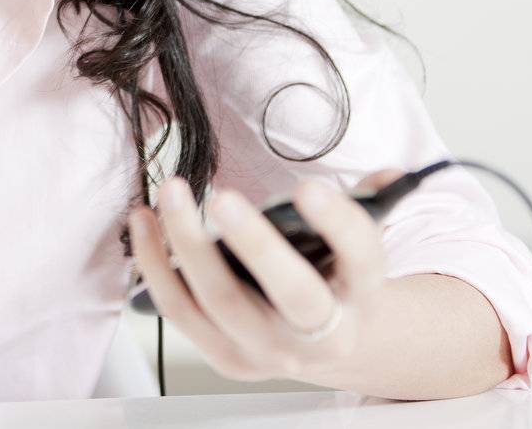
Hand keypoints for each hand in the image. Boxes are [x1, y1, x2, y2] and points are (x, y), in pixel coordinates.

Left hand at [127, 168, 405, 385]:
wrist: (328, 347)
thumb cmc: (336, 282)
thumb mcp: (362, 248)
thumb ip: (372, 206)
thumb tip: (388, 175)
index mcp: (362, 297)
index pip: (361, 259)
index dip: (339, 224)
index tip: (308, 188)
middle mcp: (322, 334)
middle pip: (292, 295)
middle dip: (256, 247)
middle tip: (223, 198)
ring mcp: (271, 351)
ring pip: (223, 302)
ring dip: (188, 246)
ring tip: (171, 193)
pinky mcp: (227, 357)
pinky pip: (182, 312)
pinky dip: (156, 267)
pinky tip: (144, 222)